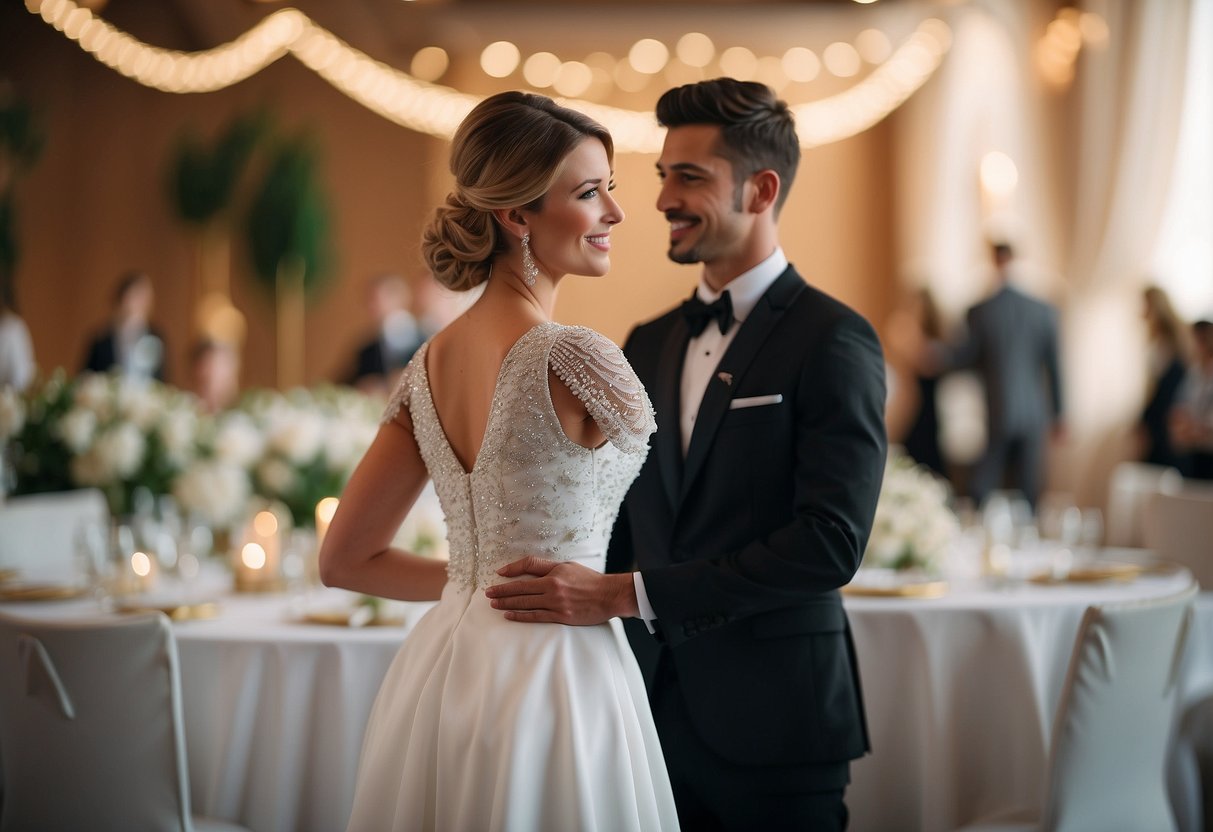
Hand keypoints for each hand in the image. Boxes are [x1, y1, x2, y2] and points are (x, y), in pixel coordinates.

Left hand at [485, 556, 638, 624]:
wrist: (608, 595)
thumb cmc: (588, 580)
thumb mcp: (567, 566)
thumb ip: (547, 567)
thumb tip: (526, 568)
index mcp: (554, 573)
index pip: (527, 568)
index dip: (511, 571)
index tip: (499, 574)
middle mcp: (553, 588)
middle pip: (521, 588)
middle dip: (502, 591)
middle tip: (488, 593)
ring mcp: (556, 603)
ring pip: (525, 603)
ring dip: (507, 603)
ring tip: (494, 604)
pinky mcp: (560, 616)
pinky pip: (535, 616)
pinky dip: (520, 615)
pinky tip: (509, 615)